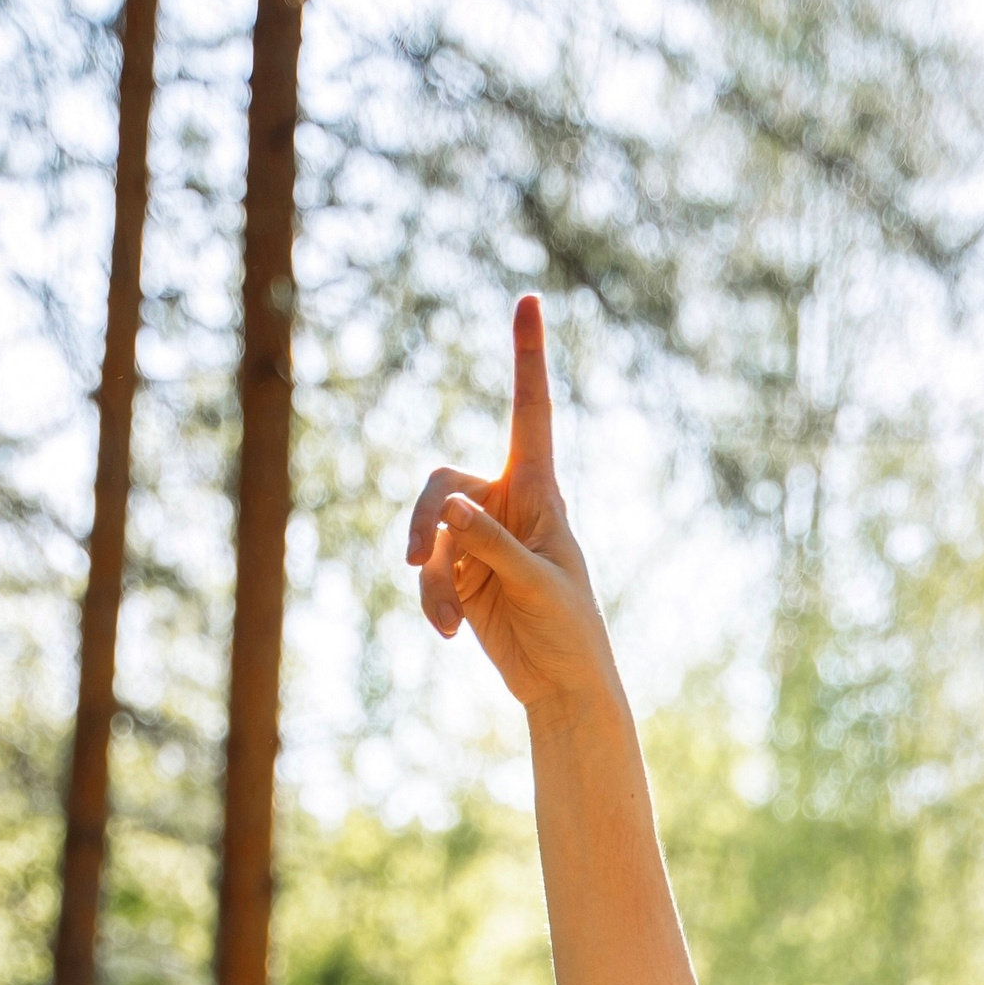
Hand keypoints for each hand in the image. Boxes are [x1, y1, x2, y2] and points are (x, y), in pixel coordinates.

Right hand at [404, 295, 617, 713]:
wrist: (562, 685)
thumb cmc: (568, 628)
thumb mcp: (536, 583)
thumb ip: (492, 543)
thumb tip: (448, 508)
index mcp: (539, 492)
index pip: (530, 412)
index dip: (527, 358)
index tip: (529, 299)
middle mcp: (504, 505)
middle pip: (441, 485)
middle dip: (423, 520)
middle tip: (415, 558)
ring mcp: (477, 541)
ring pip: (429, 537)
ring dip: (432, 580)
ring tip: (446, 625)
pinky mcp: (459, 577)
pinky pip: (429, 576)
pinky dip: (433, 603)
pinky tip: (448, 635)